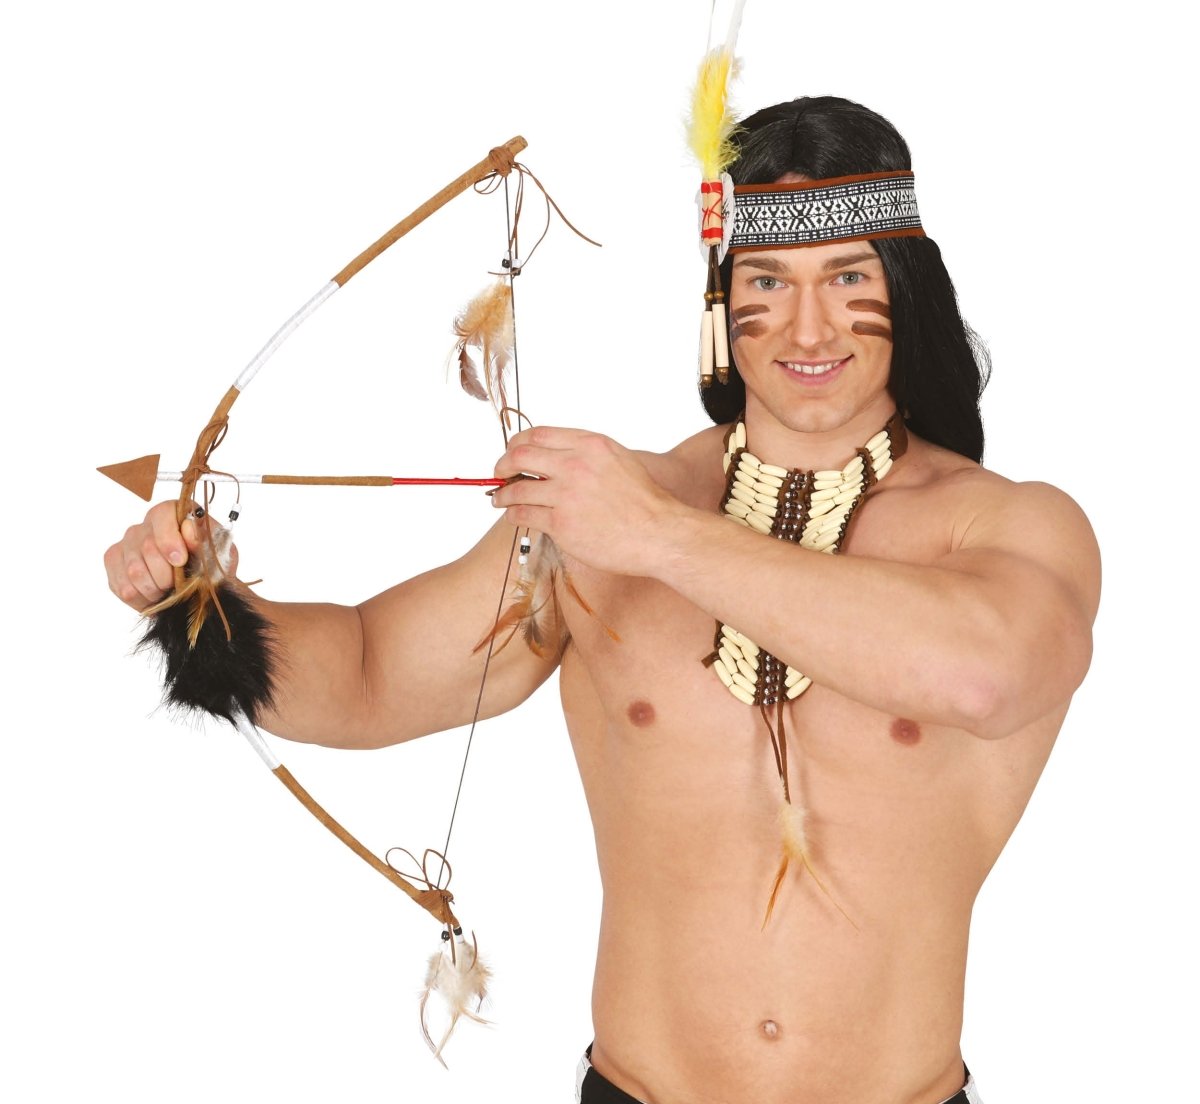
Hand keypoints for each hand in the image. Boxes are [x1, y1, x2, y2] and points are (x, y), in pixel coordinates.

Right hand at [104, 501, 237, 611]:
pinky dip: (142, 600)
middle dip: (167, 574)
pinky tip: (155, 598)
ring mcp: (126, 545)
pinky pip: (123, 587)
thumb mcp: (220, 551)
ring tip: (169, 593)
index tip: (180, 561)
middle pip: (147, 548)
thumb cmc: (211, 564)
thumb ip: (206, 540)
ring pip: (134, 571)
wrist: (202, 586)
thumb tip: (189, 531)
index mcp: (172, 513)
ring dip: (156, 589)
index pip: (162, 515)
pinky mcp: (114, 564)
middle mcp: (144, 526)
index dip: (168, 539)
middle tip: (179, 585)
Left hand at [491, 426, 688, 576]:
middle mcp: (575, 464)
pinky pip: (524, 513)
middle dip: (502, 465)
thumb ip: (587, 453)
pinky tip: (513, 515)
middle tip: (498, 474)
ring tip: (499, 498)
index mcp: (590, 444)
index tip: (512, 453)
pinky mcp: (561, 523)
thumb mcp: (618, 459)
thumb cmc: (644, 501)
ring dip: (502, 493)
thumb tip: (555, 455)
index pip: (538, 434)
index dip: (517, 443)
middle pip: (519, 456)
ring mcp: (566, 494)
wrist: (658, 532)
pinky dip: (513, 513)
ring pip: (517, 487)